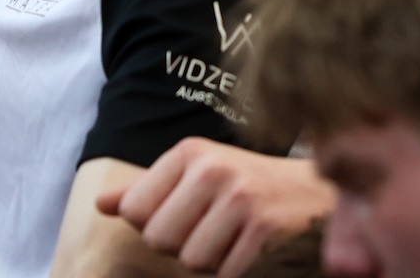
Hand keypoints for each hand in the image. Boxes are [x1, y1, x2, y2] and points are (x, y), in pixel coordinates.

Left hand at [94, 139, 332, 277]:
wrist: (318, 195)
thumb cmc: (248, 186)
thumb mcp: (196, 175)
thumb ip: (148, 190)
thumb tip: (101, 204)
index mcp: (189, 152)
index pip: (136, 210)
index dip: (154, 226)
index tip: (184, 217)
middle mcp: (212, 168)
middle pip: (159, 239)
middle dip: (182, 247)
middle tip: (212, 230)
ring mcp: (240, 197)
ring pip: (192, 260)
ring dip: (211, 262)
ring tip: (233, 238)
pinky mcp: (264, 227)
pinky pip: (226, 273)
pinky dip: (236, 271)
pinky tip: (253, 250)